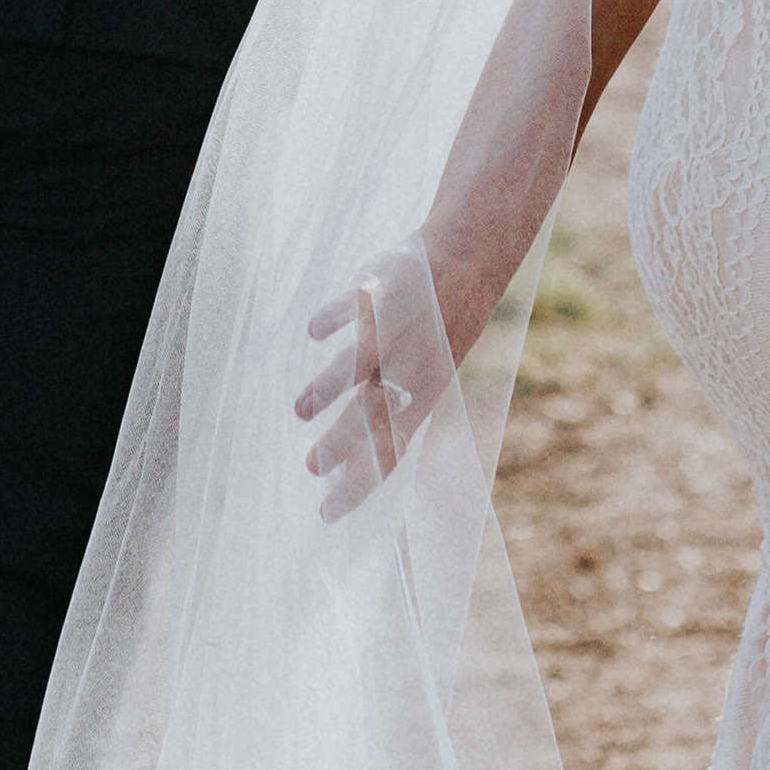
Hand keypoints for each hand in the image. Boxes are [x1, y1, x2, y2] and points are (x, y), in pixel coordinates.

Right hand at [293, 240, 482, 520]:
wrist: (470, 256)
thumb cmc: (437, 327)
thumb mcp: (427, 372)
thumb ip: (388, 412)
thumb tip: (350, 461)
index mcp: (428, 391)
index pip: (392, 448)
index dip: (361, 482)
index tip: (328, 513)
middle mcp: (415, 362)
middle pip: (377, 410)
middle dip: (344, 441)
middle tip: (311, 467)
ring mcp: (401, 326)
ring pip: (364, 363)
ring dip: (331, 386)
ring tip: (299, 410)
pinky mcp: (386, 287)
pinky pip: (357, 305)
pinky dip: (334, 318)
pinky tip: (314, 333)